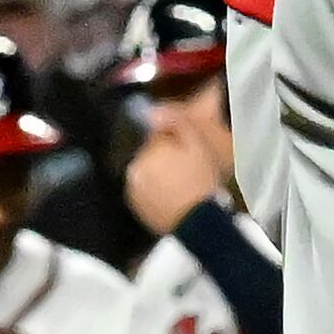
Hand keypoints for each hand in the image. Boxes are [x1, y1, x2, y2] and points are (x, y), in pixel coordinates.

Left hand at [124, 101, 229, 235]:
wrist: (199, 222)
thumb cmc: (201, 182)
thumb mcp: (196, 146)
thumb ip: (175, 124)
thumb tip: (152, 112)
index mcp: (147, 151)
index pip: (157, 139)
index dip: (175, 144)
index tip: (187, 154)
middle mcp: (133, 169)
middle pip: (150, 157)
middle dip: (164, 161)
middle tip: (186, 173)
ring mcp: (132, 190)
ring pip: (146, 175)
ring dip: (158, 177)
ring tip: (181, 188)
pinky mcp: (135, 207)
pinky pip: (144, 193)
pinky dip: (154, 194)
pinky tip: (172, 198)